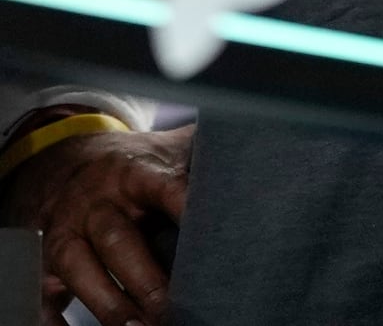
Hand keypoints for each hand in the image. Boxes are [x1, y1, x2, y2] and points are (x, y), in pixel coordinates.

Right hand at [0, 122, 190, 325]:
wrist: (69, 163)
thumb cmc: (137, 165)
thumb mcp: (168, 150)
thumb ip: (205, 152)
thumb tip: (268, 143)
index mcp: (137, 171)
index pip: (165, 188)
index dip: (184, 207)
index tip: (209, 232)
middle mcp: (99, 201)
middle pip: (119, 239)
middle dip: (144, 278)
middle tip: (171, 309)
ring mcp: (69, 232)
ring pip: (81, 268)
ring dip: (109, 303)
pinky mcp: (49, 263)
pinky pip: (45, 295)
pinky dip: (54, 321)